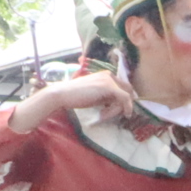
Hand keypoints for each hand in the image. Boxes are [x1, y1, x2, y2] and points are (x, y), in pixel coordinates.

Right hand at [17, 68, 137, 132]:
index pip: (124, 88)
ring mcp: (109, 80)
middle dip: (122, 105)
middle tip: (108, 114)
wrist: (62, 95)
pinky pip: (125, 98)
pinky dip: (126, 107)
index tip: (118, 111)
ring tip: (103, 114)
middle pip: (127, 92)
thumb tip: (122, 104)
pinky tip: (123, 114)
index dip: (124, 100)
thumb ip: (108, 97)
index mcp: (105, 75)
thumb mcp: (96, 96)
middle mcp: (109, 75)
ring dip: (118, 109)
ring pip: (126, 97)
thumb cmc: (76, 96)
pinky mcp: (108, 86)